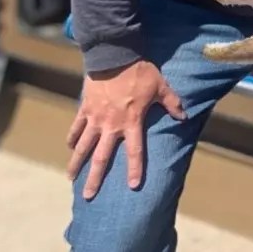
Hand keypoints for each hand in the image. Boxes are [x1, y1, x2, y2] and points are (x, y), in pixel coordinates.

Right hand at [65, 60, 185, 199]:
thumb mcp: (161, 86)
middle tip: (88, 195)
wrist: (114, 57)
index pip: (135, 151)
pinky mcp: (85, 109)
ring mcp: (95, 118)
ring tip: (71, 178)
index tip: (132, 186)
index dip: (135, 169)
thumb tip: (184, 116)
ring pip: (83, 146)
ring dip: (76, 163)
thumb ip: (172, 103)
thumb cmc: (140, 72)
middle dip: (95, 178)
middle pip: (101, 157)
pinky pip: (76, 128)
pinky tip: (69, 148)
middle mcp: (111, 125)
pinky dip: (72, 138)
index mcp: (132, 122)